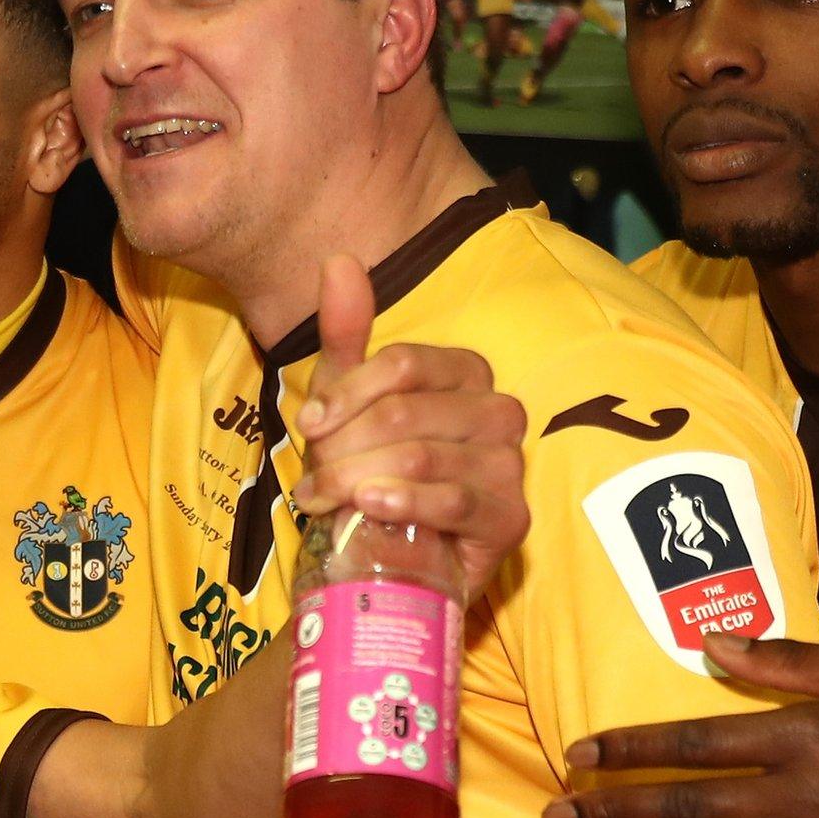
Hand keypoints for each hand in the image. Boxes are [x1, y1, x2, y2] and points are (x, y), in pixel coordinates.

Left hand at [290, 256, 529, 593]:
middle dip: (344, 446)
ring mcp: (510, 467)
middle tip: (311, 478)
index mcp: (466, 374)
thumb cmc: (370, 471)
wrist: (391, 557)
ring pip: (424, 455)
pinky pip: (456, 500)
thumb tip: (339, 259)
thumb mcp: (346, 402)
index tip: (307, 423)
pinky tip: (370, 506)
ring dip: (358, 479)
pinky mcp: (511, 519)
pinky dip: (406, 502)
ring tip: (323, 501)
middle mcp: (499, 412)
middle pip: (408, 412)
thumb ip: (346, 332)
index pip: (405, 364)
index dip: (348, 392)